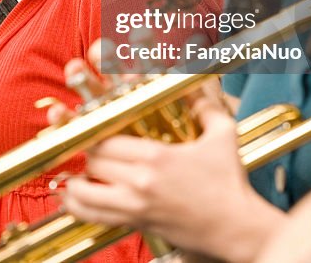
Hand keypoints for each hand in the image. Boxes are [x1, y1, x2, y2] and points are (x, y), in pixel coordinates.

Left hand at [61, 90, 282, 261]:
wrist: (238, 229)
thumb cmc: (231, 182)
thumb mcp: (223, 135)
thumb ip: (205, 104)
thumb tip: (195, 81)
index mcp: (157, 155)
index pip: (106, 138)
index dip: (94, 131)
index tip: (92, 128)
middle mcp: (141, 180)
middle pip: (93, 160)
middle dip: (86, 152)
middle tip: (89, 147)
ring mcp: (136, 206)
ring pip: (85, 192)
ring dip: (75, 182)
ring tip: (74, 175)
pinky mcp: (137, 224)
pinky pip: (94, 217)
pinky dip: (77, 208)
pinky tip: (72, 199)